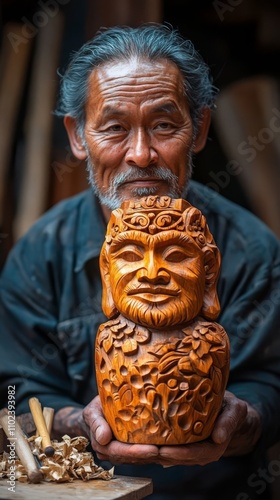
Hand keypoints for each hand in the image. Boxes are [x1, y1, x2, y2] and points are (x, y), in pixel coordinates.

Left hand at [83, 391, 261, 466]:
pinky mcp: (175, 441)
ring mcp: (184, 449)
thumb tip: (219, 436)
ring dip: (147, 451)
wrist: (225, 408)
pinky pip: (160, 445)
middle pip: (173, 457)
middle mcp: (196, 452)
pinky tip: (133, 438)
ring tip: (130, 444)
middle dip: (156, 454)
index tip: (163, 450)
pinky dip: (147, 444)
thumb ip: (229, 421)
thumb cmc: (229, 407)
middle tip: (138, 448)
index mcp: (211, 447)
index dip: (178, 454)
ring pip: (163, 454)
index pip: (192, 455)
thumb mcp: (235, 410)